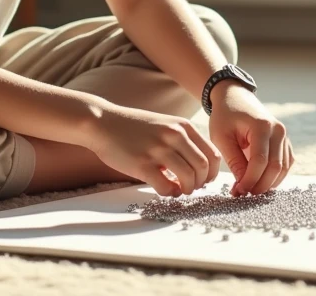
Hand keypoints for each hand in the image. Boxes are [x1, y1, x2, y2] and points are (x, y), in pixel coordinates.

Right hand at [85, 105, 221, 196]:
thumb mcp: (165, 124)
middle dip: (201, 183)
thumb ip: (183, 141)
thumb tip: (199, 168)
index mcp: (183, 126)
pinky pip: (166, 186)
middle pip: (203, 167)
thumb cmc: (133, 127)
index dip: (212, 172)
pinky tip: (164, 189)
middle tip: (192, 187)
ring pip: (189, 178)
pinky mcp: (143, 164)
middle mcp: (174, 135)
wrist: (103, 122)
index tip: (205, 179)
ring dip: (187, 189)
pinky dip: (169, 193)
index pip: (212, 154)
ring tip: (179, 190)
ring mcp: (159, 149)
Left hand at [208, 82, 293, 196]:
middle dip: (260, 185)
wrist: (235, 97)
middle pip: (275, 167)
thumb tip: (243, 186)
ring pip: (283, 169)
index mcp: (262, 126)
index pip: (260, 161)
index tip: (237, 191)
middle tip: (243, 194)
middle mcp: (278, 131)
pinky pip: (285, 165)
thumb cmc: (225, 116)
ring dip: (268, 184)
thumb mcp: (222, 137)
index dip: (250, 180)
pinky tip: (259, 182)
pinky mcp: (285, 142)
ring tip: (249, 190)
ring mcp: (285, 136)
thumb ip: (234, 161)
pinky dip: (275, 177)